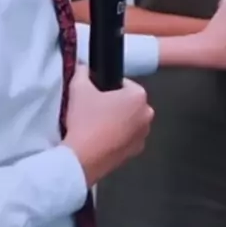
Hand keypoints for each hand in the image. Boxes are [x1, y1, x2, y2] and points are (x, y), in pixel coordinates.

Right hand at [63, 65, 154, 186]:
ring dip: (117, 121)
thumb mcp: (78, 88)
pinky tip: (100, 139)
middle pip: (128, 103)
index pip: (124, 83)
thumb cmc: (85, 121)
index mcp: (139, 96)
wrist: (81, 158)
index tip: (95, 94)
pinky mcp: (135, 152)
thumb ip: (83, 72)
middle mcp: (147, 115)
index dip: (107, 87)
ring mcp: (143, 135)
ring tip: (95, 125)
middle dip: (114, 104)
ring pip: (128, 121)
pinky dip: (117, 137)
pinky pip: (127, 138)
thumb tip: (84, 68)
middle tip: (94, 109)